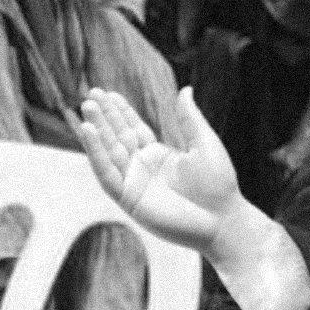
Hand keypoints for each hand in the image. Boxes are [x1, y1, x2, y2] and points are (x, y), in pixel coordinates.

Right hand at [77, 86, 241, 253]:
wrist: (221, 220)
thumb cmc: (218, 185)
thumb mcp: (204, 143)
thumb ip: (189, 118)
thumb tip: (185, 89)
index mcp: (158, 155)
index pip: (133, 128)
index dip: (120, 111)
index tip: (108, 93)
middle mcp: (142, 168)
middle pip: (117, 137)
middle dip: (104, 117)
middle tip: (91, 94)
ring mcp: (133, 183)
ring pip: (108, 153)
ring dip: (96, 131)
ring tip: (87, 106)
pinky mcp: (128, 199)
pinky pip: (107, 174)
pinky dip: (96, 154)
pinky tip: (88, 132)